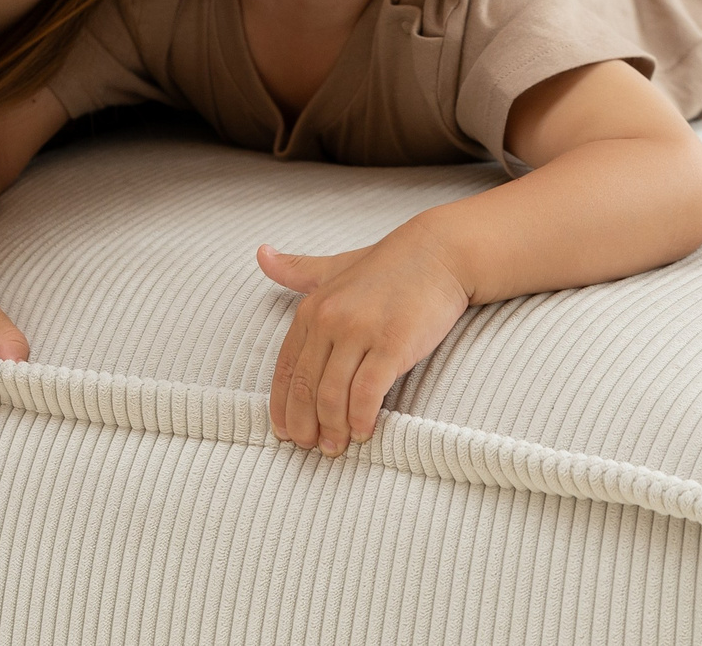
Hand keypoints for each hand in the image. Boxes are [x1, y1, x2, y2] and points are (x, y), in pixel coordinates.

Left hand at [257, 228, 470, 456]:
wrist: (440, 253)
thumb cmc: (388, 265)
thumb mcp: (335, 267)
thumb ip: (298, 270)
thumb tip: (260, 254)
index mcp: (312, 307)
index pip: (287, 367)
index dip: (283, 404)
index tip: (284, 431)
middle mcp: (330, 319)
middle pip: (306, 387)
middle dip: (304, 425)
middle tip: (311, 448)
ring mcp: (361, 331)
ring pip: (333, 395)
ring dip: (332, 429)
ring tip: (337, 446)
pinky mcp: (393, 344)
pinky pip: (367, 393)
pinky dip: (361, 419)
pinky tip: (363, 431)